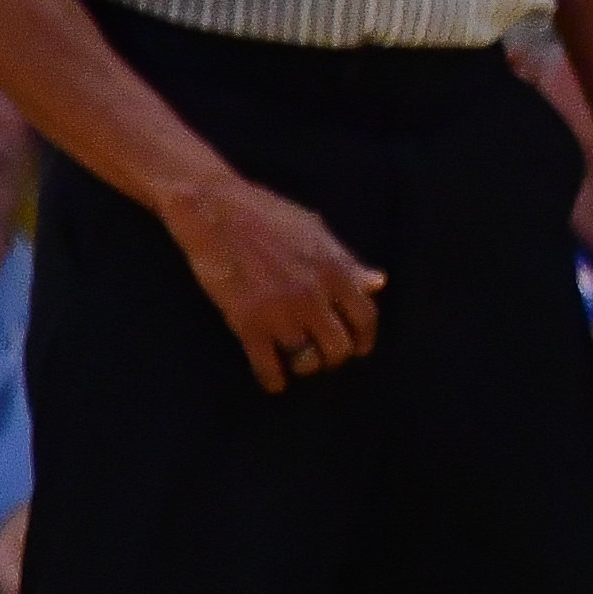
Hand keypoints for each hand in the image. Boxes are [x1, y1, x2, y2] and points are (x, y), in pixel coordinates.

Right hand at [168, 170, 384, 390]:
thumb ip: (347, 262)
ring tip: (300, 363)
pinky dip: (273, 379)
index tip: (359, 346)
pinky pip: (267, 365)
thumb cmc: (266, 214)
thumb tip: (377, 283)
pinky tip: (274, 383)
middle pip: (339, 346)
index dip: (365, 337)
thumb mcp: (317, 231)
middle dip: (335, 355)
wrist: (214, 211)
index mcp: (335, 271)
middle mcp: (314, 297)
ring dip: (305, 366)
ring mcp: (281, 312)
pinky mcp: (248, 323)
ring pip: (306, 360)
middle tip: (325, 355)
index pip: (365, 317)